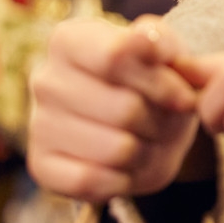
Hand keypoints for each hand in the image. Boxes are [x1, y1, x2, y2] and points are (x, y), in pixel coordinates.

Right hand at [28, 16, 209, 202]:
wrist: (142, 126)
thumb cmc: (152, 83)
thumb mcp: (165, 54)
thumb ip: (159, 40)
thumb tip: (149, 43)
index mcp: (69, 40)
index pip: (116, 58)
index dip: (161, 82)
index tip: (185, 97)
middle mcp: (45, 79)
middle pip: (125, 109)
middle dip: (160, 121)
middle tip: (164, 122)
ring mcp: (38, 124)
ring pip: (116, 150)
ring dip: (146, 152)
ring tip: (145, 142)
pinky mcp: (40, 166)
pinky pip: (91, 182)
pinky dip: (122, 180)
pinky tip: (124, 168)